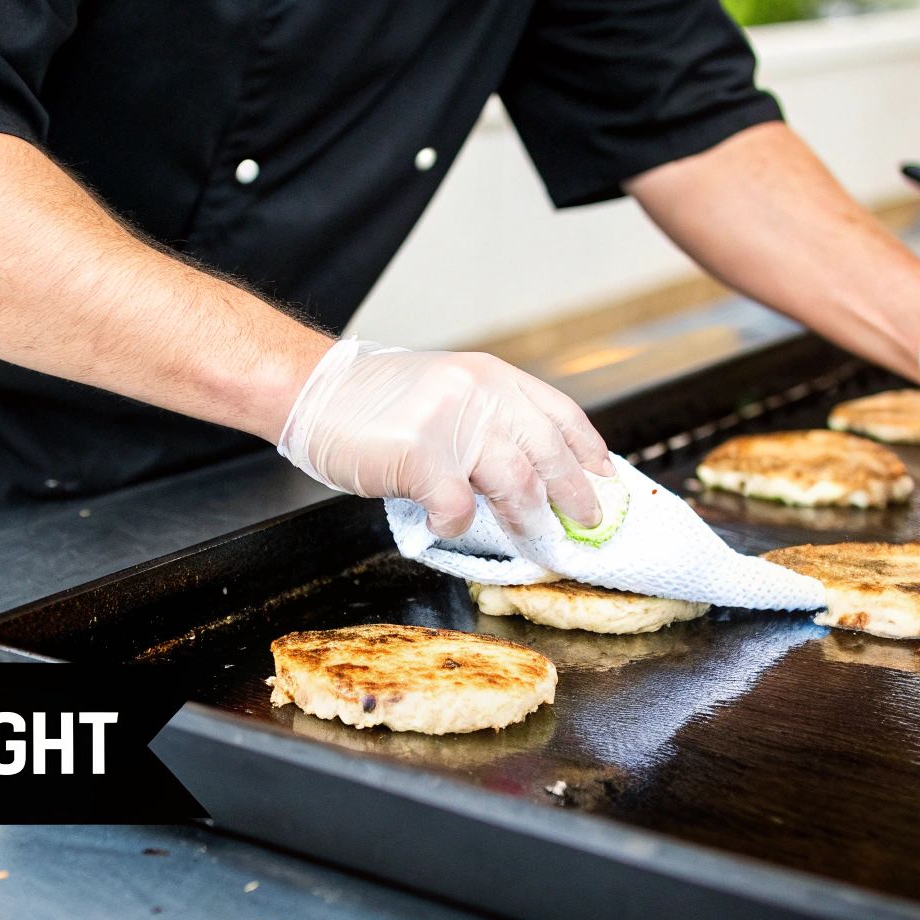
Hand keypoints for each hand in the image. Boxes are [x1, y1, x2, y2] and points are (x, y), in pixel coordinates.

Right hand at [279, 340, 611, 537]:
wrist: (312, 391)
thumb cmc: (373, 401)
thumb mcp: (446, 392)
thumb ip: (487, 421)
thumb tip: (533, 474)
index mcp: (491, 377)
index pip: (559, 414)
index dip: (588, 451)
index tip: (606, 479)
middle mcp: (479, 394)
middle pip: (548, 452)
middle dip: (574, 495)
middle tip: (586, 525)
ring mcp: (450, 423)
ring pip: (516, 483)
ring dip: (528, 520)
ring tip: (536, 542)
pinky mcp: (420, 455)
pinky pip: (458, 507)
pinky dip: (457, 525)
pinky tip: (448, 526)